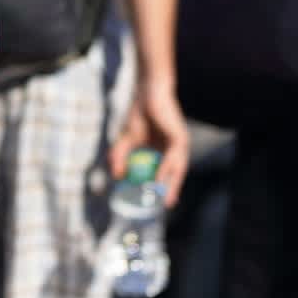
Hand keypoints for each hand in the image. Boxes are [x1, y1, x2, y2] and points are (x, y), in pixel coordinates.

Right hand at [109, 82, 190, 206]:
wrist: (146, 93)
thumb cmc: (139, 113)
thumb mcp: (127, 139)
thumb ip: (121, 155)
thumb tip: (116, 175)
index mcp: (165, 148)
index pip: (166, 170)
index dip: (161, 185)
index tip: (155, 199)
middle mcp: (175, 148)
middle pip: (175, 172)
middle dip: (171, 189)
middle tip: (164, 204)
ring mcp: (179, 143)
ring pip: (177, 168)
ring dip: (170, 184)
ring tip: (162, 197)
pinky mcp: (181, 138)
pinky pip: (174, 158)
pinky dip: (166, 170)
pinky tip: (158, 179)